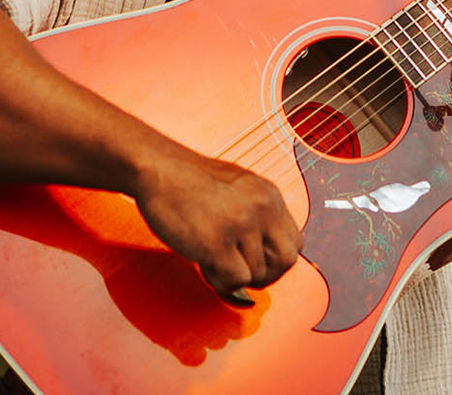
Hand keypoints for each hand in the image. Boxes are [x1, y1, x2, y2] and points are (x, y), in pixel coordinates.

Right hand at [134, 149, 301, 304]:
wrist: (156, 169)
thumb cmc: (188, 180)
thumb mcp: (237, 187)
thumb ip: (256, 214)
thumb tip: (263, 253)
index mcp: (268, 195)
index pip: (295, 243)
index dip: (276, 260)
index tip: (255, 262)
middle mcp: (261, 208)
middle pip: (286, 261)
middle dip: (265, 276)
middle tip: (239, 271)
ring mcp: (240, 224)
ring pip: (256, 274)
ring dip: (233, 276)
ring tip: (210, 258)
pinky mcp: (217, 242)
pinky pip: (235, 280)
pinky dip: (221, 281)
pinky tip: (204, 264)